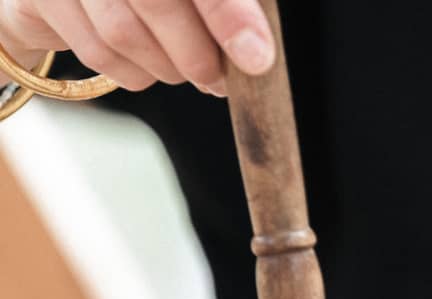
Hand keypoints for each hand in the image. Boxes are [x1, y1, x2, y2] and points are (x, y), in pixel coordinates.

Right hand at [0, 0, 273, 94]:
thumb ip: (230, 3)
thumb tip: (259, 43)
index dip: (229, 13)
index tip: (258, 58)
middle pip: (157, 2)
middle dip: (199, 55)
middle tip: (223, 81)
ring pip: (123, 33)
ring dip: (167, 67)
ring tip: (188, 71)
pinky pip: (97, 52)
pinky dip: (134, 73)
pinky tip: (149, 67)